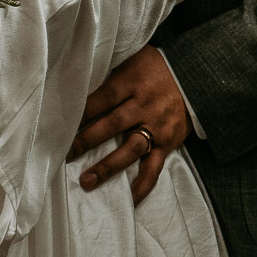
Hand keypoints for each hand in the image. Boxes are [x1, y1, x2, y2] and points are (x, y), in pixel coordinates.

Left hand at [69, 45, 189, 206]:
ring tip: (87, 181)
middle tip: (65, 154)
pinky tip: (129, 199)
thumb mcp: (134, 57)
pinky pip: (154, 168)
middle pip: (112, 124)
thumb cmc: (156, 66)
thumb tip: (79, 82)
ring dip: (107, 167)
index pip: (103, 98)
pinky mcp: (167, 143)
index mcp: (133, 81)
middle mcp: (144, 105)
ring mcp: (157, 127)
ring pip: (130, 149)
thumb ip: (111, 70)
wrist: (195, 76)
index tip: (61, 124)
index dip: (82, 112)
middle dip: (87, 140)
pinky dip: (143, 185)